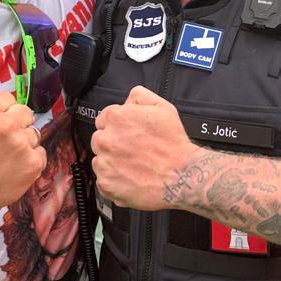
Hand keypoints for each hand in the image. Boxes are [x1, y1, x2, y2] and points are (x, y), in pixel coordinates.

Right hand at [0, 92, 45, 212]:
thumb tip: (13, 101)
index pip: (10, 99)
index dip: (4, 112)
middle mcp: (6, 124)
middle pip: (26, 113)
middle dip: (18, 125)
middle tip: (4, 141)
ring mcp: (21, 143)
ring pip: (34, 134)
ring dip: (24, 144)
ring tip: (7, 157)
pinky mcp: (33, 162)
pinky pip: (40, 152)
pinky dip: (31, 160)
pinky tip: (15, 166)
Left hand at [91, 86, 194, 210]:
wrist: (181, 176)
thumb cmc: (173, 144)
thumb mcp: (163, 108)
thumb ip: (140, 97)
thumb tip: (127, 100)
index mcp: (117, 118)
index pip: (103, 119)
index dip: (117, 127)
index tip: (128, 135)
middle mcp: (106, 139)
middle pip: (99, 140)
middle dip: (112, 144)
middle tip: (132, 151)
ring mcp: (104, 163)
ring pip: (99, 160)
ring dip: (112, 163)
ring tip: (133, 166)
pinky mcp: (106, 184)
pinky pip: (103, 181)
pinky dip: (113, 182)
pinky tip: (130, 179)